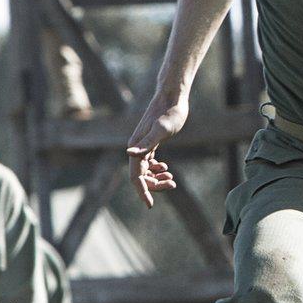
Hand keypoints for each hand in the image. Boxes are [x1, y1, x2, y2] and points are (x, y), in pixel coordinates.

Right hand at [125, 89, 187, 207]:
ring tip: (172, 180)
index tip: (150, 205)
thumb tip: (130, 153)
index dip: (142, 191)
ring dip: (156, 179)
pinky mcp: (150, 142)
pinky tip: (166, 170)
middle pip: (140, 176)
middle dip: (154, 185)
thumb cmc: (169, 112)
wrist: (172, 97)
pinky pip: (149, 162)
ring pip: (145, 170)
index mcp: (136, 146)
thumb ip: (147, 142)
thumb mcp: (162, 129)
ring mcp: (142, 145)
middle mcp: (136, 147)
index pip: (136, 176)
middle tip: (172, 184)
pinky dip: (156, 170)